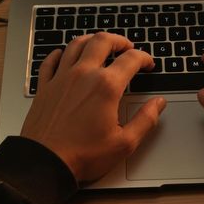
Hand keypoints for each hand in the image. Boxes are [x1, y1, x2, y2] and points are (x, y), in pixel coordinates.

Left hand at [21, 32, 166, 182]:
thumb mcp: (124, 143)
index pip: (131, 59)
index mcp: (106, 86)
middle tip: (127, 47)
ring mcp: (61, 78)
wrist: (44, 163)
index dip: (144, 58)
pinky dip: (60, 53)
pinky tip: (65, 55)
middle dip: (119, 40)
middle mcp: (83, 75)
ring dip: (92, 40)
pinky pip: (51, 60)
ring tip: (100, 45)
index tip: (148, 64)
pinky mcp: (45, 86)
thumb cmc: (83, 155)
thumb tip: (158, 104)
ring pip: (76, 44)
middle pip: (102, 41)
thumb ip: (145, 120)